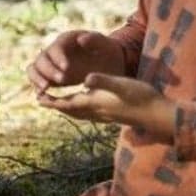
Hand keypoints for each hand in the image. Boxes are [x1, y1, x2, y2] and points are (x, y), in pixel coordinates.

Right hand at [27, 30, 127, 93]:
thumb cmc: (108, 53)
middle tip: (61, 80)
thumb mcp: (106, 45)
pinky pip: (36, 80)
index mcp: (66, 40)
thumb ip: (96, 40)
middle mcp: (54, 51)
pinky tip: (42, 96)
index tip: (67, 68)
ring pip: (34, 69)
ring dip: (37, 79)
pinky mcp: (49, 76)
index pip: (56, 47)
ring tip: (45, 90)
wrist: (107, 64)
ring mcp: (50, 64)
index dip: (58, 57)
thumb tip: (81, 39)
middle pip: (41, 59)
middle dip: (48, 70)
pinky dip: (36, 86)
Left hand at [38, 72, 176, 136]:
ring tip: (61, 104)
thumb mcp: (120, 84)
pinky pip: (92, 114)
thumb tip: (86, 78)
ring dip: (68, 109)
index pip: (66, 103)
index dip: (51, 101)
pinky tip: (88, 107)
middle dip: (56, 105)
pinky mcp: (114, 116)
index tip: (37, 98)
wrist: (158, 114)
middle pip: (70, 110)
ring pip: (81, 113)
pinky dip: (82, 110)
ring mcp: (106, 116)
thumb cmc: (140, 97)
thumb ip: (102, 81)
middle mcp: (96, 111)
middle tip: (43, 101)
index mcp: (94, 103)